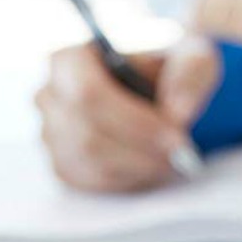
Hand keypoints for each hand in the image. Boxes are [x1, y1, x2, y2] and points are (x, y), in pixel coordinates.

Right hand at [35, 36, 219, 191]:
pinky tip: (153, 167)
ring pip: (91, 163)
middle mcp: (50, 96)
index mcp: (70, 60)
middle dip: (141, 150)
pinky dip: (129, 180)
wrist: (161, 93)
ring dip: (139, 167)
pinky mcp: (64, 165)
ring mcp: (51, 134)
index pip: (88, 94)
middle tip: (183, 155)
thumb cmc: (169, 72)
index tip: (177, 136)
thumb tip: (177, 112)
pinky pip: (91, 183)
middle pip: (88, 135)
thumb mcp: (192, 58)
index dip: (133, 121)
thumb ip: (190, 74)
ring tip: (174, 159)